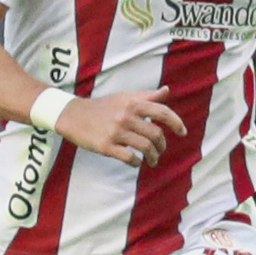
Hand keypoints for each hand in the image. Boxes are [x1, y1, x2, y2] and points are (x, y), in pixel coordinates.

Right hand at [59, 87, 187, 168]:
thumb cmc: (102, 106)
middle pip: (155, 134)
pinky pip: (129, 157)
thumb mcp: (124, 97)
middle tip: (160, 150)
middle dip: (162, 145)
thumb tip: (167, 91)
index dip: (176, 123)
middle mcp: (126, 116)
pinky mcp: (105, 146)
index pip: (162, 112)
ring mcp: (116, 132)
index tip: (182, 132)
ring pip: (145, 147)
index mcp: (132, 103)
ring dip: (153, 157)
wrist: (73, 115)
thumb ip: (147, 96)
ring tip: (152, 160)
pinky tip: (136, 162)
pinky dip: (137, 162)